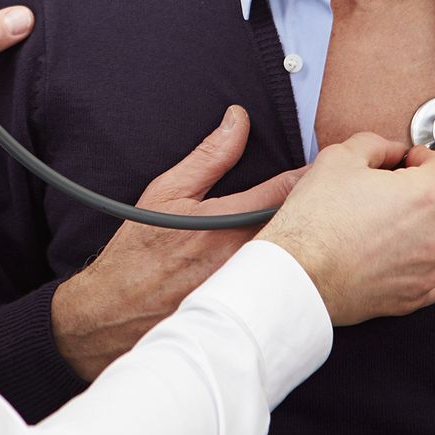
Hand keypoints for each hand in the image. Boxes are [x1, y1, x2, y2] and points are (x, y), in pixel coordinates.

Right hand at [51, 105, 303, 380]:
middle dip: (308, 208)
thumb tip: (238, 119)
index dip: (309, 175)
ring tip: (301, 231)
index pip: (287, 190)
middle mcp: (244, 258)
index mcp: (226, 223)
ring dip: (299, 241)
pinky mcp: (248, 314)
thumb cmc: (138, 251)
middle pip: (299, 226)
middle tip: (317, 197)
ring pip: (293, 258)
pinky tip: (282, 268)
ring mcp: (249, 290)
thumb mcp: (167, 192)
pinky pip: (280, 286)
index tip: (322, 168)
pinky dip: (287, 273)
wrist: (113, 313)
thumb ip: (209, 156)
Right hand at [258, 136, 434, 325]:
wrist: (299, 272)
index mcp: (425, 195)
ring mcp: (430, 267)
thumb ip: (375, 144)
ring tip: (391, 224)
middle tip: (398, 191)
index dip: (423, 158)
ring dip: (427, 227)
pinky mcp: (417, 295)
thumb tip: (392, 151)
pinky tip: (403, 257)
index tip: (408, 162)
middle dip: (430, 192)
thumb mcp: (339, 157)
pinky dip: (427, 266)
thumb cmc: (316, 218)